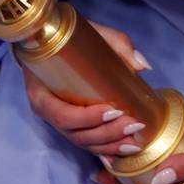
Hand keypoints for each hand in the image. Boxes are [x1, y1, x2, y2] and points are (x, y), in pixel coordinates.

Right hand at [22, 20, 151, 158]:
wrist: (48, 40)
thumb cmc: (66, 38)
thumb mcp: (89, 32)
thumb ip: (116, 43)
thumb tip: (142, 65)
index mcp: (41, 92)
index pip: (63, 116)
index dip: (88, 118)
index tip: (113, 109)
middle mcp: (48, 112)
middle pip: (76, 134)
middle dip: (107, 134)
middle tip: (133, 124)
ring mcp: (59, 122)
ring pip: (83, 143)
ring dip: (110, 146)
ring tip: (134, 141)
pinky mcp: (71, 125)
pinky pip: (87, 143)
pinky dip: (106, 150)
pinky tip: (125, 150)